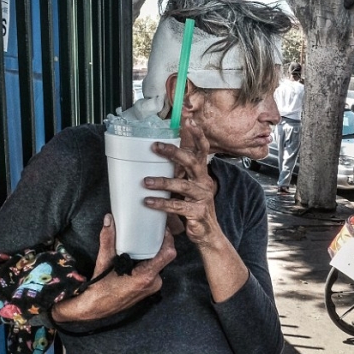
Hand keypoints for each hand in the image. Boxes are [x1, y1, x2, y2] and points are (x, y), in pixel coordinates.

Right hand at [50, 214, 176, 322]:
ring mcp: (153, 287)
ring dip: (152, 254)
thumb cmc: (100, 288)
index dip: (168, 239)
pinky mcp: (149, 289)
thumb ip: (107, 239)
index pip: (168, 254)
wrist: (96, 307)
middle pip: (164, 257)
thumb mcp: (104, 261)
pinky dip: (148, 262)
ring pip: (159, 264)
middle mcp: (154, 283)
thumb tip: (109, 219)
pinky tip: (138, 256)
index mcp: (146, 276)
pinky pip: (154, 271)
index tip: (162, 229)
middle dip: (158, 244)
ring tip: (143, 242)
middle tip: (150, 232)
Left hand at [144, 118, 220, 247]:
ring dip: (163, 182)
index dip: (197, 135)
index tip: (189, 120)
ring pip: (182, 185)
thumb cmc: (193, 208)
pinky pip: (177, 206)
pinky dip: (161, 204)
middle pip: (192, 162)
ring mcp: (202, 197)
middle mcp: (203, 182)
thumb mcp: (187, 188)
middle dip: (174, 152)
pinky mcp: (197, 212)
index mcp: (201, 174)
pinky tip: (148, 202)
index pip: (202, 150)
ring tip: (146, 181)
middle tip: (155, 146)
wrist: (207, 233)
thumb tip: (154, 162)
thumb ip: (177, 175)